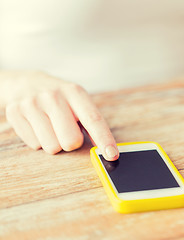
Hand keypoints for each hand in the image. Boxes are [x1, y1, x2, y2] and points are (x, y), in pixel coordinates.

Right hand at [4, 71, 118, 159]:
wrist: (27, 83)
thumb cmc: (61, 99)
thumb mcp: (80, 104)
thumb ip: (94, 125)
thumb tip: (107, 150)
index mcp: (75, 92)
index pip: (93, 119)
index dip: (104, 139)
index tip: (111, 155)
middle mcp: (53, 96)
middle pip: (71, 141)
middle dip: (72, 143)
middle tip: (67, 131)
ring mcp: (32, 103)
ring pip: (52, 147)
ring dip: (55, 143)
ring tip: (52, 127)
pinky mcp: (15, 112)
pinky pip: (35, 145)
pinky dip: (40, 141)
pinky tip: (38, 126)